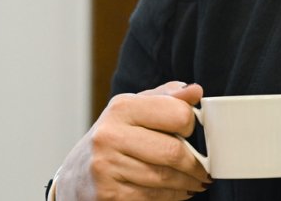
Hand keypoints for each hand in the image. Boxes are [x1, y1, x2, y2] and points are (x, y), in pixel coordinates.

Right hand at [57, 81, 210, 199]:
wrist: (75, 177)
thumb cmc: (114, 138)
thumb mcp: (135, 109)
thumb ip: (166, 98)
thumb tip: (195, 90)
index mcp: (121, 108)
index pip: (177, 114)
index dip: (192, 125)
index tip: (195, 133)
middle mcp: (110, 136)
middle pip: (173, 151)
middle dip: (197, 164)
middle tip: (205, 169)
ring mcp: (106, 167)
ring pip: (166, 179)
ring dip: (188, 183)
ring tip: (195, 181)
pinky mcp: (108, 195)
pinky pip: (154, 198)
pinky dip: (173, 197)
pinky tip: (177, 192)